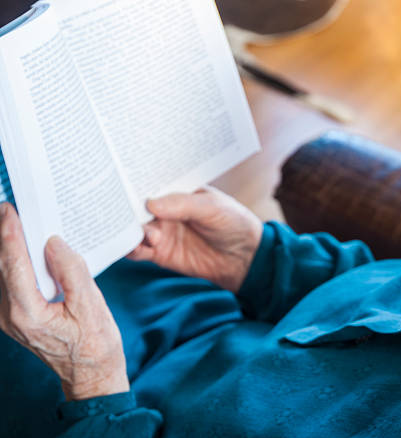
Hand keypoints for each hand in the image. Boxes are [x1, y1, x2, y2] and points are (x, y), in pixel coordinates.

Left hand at [0, 203, 128, 400]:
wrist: (91, 374)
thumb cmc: (95, 343)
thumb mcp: (92, 306)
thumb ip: (72, 272)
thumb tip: (54, 242)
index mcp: (29, 313)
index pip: (14, 266)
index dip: (10, 235)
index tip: (10, 210)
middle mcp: (11, 316)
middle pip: (0, 267)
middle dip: (2, 236)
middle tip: (7, 207)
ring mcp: (9, 318)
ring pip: (0, 275)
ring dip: (5, 248)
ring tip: (12, 222)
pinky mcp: (14, 316)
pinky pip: (7, 283)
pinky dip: (11, 262)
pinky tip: (20, 248)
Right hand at [127, 186, 262, 292]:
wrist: (244, 258)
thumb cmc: (233, 223)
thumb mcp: (212, 207)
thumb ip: (183, 205)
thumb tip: (150, 204)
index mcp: (176, 190)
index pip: (150, 182)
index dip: (134, 181)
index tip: (119, 178)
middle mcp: (164, 209)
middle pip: (135, 206)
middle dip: (125, 206)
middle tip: (118, 207)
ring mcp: (160, 230)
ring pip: (133, 228)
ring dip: (131, 230)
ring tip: (147, 233)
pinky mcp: (159, 252)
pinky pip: (138, 250)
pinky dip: (131, 248)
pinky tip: (138, 246)